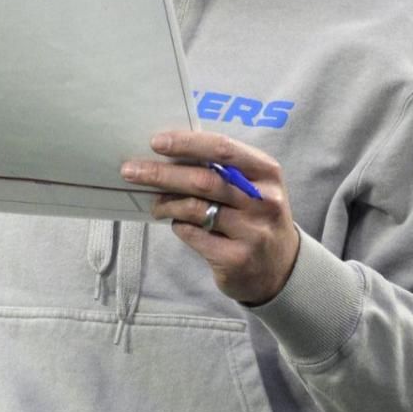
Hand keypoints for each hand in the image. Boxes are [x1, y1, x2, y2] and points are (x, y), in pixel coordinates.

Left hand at [122, 130, 300, 304]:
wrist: (281, 269)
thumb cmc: (256, 217)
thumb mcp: (253, 187)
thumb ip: (222, 170)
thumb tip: (169, 155)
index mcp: (266, 172)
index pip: (223, 149)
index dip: (187, 143)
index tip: (156, 142)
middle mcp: (263, 200)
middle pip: (203, 180)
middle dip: (161, 174)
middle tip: (131, 170)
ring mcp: (252, 232)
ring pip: (195, 209)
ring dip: (165, 203)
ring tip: (155, 203)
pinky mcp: (236, 258)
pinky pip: (193, 234)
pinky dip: (178, 225)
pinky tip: (176, 223)